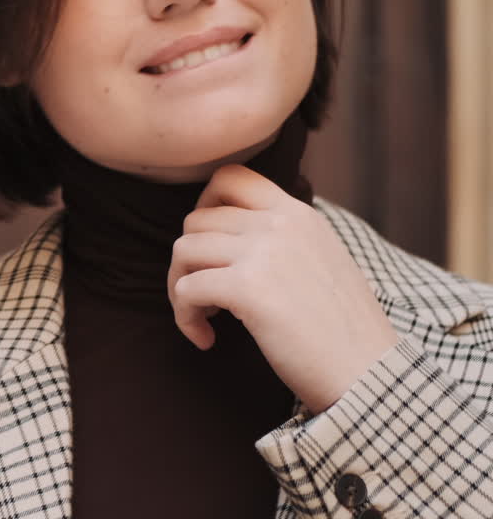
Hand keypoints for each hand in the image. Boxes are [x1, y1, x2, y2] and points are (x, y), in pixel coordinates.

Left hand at [167, 164, 399, 414]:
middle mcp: (280, 224)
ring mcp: (263, 253)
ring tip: (205, 316)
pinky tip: (206, 338)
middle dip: (188, 259)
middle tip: (205, 295)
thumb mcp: (321, 260)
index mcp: (298, 214)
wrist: (368, 373)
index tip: (209, 243)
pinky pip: (186, 289)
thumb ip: (281, 239)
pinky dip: (185, 317)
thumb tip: (228, 239)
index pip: (230, 177)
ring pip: (184, 250)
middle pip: (196, 220)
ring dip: (181, 286)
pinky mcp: (248, 288)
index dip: (204, 205)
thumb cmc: (342, 330)